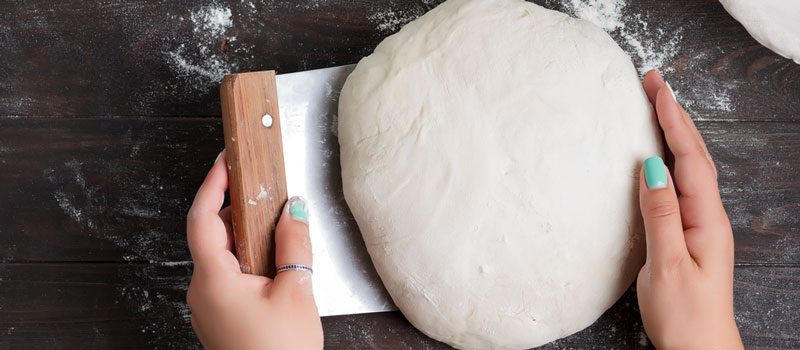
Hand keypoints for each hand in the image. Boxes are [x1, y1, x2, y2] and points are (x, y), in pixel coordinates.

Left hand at [186, 151, 322, 349]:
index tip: (225, 160)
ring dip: (245, 236)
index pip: (202, 217)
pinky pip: (228, 276)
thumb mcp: (296, 293)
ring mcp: (209, 307)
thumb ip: (294, 244)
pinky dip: (247, 259)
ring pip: (222, 257)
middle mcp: (203, 292)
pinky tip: (273, 261)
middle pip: (212, 234)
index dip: (212, 184)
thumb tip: (294, 209)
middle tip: (261, 188)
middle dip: (236, 207)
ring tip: (276, 225)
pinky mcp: (221, 318)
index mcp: (213, 280)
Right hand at [636, 71, 742, 348]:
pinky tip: (659, 156)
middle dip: (675, 115)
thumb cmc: (684, 315)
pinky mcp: (689, 234)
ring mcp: (701, 225)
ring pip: (690, 167)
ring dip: (674, 133)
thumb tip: (651, 167)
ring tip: (657, 106)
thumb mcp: (666, 264)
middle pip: (694, 154)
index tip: (657, 88)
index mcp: (705, 219)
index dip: (673, 120)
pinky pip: (682, 185)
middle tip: (653, 83)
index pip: (690, 157)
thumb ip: (659, 214)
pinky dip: (671, 159)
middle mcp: (708, 216)